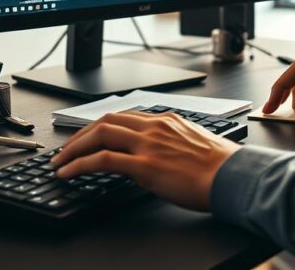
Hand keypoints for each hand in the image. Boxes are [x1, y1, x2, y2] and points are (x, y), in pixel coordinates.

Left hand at [51, 111, 240, 210]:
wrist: (234, 177)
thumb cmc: (222, 167)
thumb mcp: (193, 145)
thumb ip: (171, 144)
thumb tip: (157, 156)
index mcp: (167, 120)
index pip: (124, 117)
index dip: (100, 127)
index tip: (88, 137)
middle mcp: (155, 127)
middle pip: (105, 121)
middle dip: (80, 135)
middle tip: (66, 150)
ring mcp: (148, 144)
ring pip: (99, 134)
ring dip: (74, 148)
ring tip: (60, 162)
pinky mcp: (144, 165)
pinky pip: (102, 160)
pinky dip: (79, 164)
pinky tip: (68, 173)